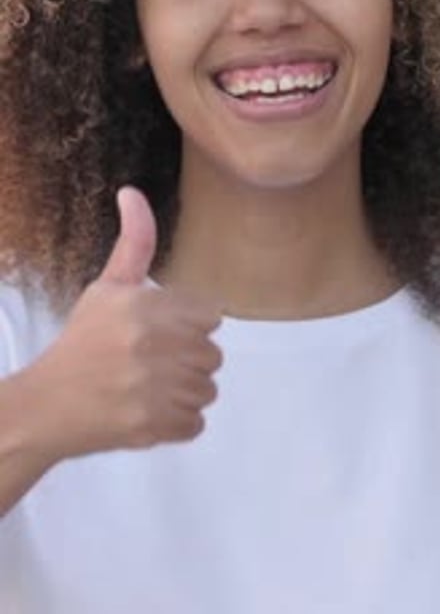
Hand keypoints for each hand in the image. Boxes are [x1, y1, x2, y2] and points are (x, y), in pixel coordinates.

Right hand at [27, 186, 222, 460]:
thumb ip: (135, 242)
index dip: (190, 324)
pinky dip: (178, 422)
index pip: (211, 315)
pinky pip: (196, 423)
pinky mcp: (153, 427)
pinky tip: (150, 410)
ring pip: (207, 390)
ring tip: (152, 388)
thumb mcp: (107, 287)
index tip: (165, 332)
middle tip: (154, 362)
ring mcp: (154, 390)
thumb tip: (132, 190)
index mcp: (144, 306)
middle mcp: (152, 345)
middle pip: (212, 355)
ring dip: (185, 391)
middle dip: (188, 359)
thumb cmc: (82, 340)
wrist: (48, 404)